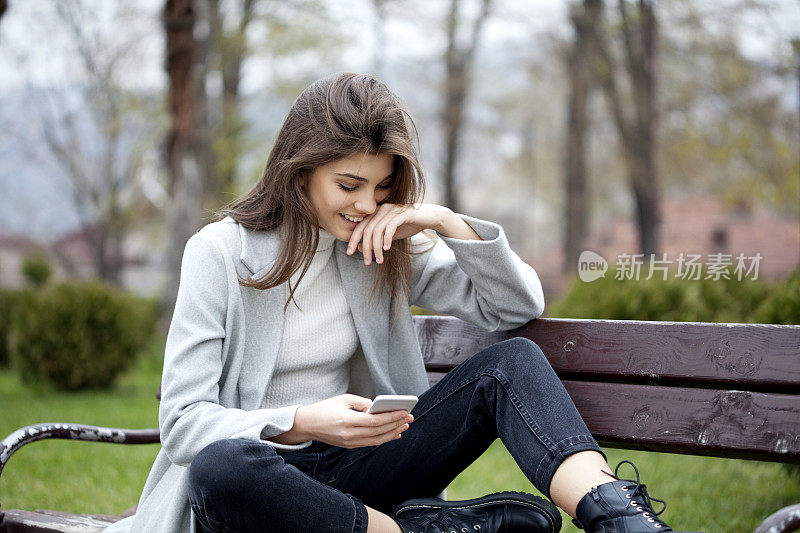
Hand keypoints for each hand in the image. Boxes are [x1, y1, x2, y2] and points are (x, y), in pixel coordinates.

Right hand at [292, 394, 413, 448]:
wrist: (307, 424)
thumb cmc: (325, 409)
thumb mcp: (344, 399)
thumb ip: (363, 403)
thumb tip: (379, 407)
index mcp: (347, 421)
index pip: (375, 421)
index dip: (391, 417)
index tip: (404, 411)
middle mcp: (349, 435)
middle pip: (378, 432)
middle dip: (396, 424)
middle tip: (409, 417)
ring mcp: (349, 443)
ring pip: (376, 440)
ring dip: (392, 433)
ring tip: (404, 425)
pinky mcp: (349, 446)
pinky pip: (370, 443)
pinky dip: (383, 438)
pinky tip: (393, 433)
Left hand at [346, 203, 450, 264]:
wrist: (429, 217)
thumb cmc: (408, 225)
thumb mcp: (389, 235)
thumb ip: (376, 239)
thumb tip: (361, 247)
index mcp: (376, 213)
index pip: (360, 226)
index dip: (353, 240)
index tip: (350, 253)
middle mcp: (382, 209)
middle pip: (367, 230)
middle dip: (366, 248)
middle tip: (367, 262)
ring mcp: (392, 210)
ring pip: (377, 231)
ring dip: (377, 248)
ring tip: (379, 260)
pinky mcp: (402, 213)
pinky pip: (390, 227)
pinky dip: (387, 239)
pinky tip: (387, 249)